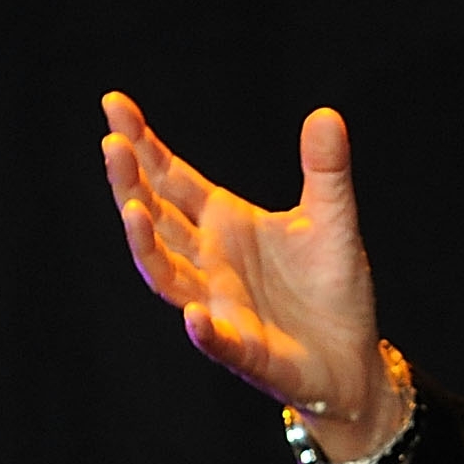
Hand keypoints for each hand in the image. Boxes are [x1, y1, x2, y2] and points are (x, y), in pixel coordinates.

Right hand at [100, 92, 396, 455]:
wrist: (351, 357)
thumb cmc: (331, 286)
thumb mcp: (333, 217)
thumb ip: (325, 169)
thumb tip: (325, 114)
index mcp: (223, 224)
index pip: (171, 179)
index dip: (142, 146)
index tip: (114, 106)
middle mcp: (209, 262)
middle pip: (156, 220)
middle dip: (131, 184)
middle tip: (112, 145)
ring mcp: (220, 307)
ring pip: (168, 276)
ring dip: (147, 246)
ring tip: (133, 211)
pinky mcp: (246, 351)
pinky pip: (219, 341)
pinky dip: (204, 330)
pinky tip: (193, 316)